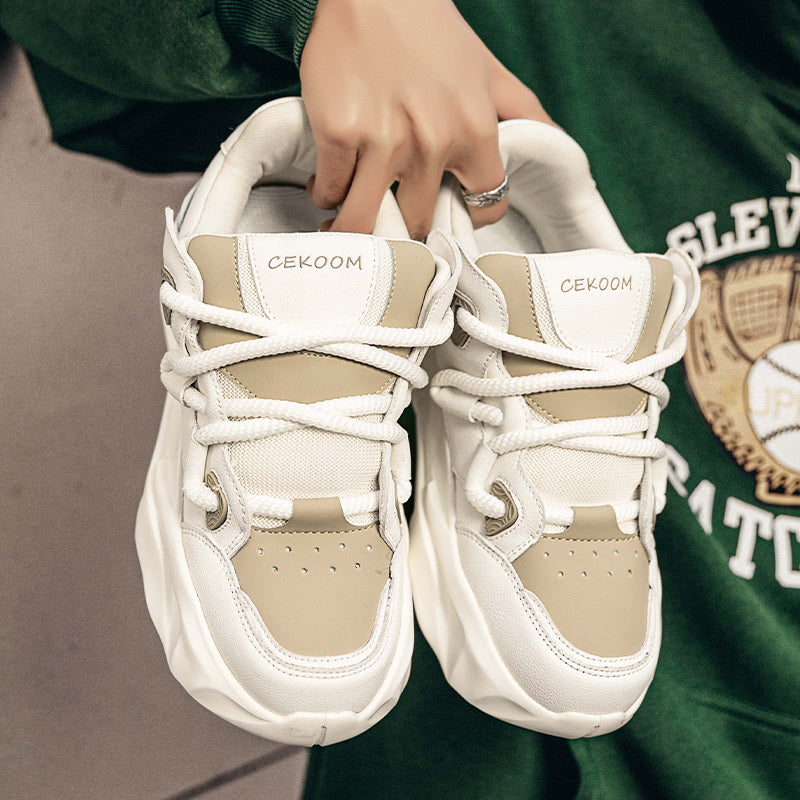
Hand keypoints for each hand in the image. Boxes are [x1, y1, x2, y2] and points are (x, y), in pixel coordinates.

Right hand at [299, 0, 553, 238]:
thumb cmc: (426, 29)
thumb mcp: (489, 70)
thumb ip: (524, 114)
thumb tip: (556, 145)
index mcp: (474, 130)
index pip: (485, 204)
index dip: (467, 213)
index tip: (450, 210)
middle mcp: (432, 142)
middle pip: (420, 223)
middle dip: (405, 221)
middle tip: (391, 209)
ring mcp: (383, 141)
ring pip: (367, 221)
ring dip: (358, 224)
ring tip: (350, 213)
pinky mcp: (338, 133)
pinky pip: (331, 191)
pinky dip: (326, 193)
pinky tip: (328, 181)